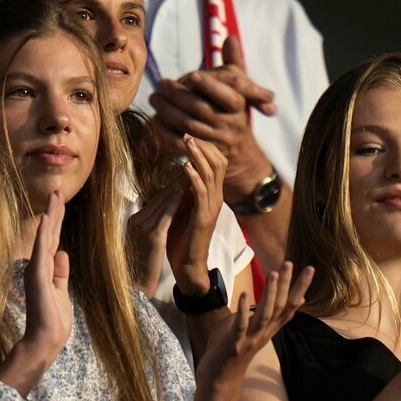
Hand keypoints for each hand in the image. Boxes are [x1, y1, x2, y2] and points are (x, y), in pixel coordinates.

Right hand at [0, 191, 72, 395]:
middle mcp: (39, 266)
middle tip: (57, 189)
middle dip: (55, 212)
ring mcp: (37, 269)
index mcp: (46, 270)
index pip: (54, 240)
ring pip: (46, 236)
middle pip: (50, 233)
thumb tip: (63, 253)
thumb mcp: (62, 291)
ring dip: (51, 215)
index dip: (57, 222)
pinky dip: (45, 232)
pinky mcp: (38, 275)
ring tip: (55, 195)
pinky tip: (48, 217)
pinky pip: (42, 249)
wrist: (46, 339)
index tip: (60, 203)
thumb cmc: (54, 320)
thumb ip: (61, 272)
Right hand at [127, 174, 185, 297]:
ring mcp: (144, 227)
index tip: (185, 171)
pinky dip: (176, 200)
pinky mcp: (153, 236)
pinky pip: (167, 214)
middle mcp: (138, 220)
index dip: (172, 185)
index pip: (157, 198)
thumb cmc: (141, 265)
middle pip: (160, 195)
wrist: (134, 285)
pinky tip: (186, 191)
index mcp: (136, 220)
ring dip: (178, 184)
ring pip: (163, 200)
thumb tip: (167, 210)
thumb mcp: (145, 240)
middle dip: (176, 179)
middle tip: (191, 164)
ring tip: (191, 171)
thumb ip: (153, 224)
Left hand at [149, 37, 275, 202]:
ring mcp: (215, 143)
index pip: (228, 96)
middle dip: (180, 96)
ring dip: (168, 112)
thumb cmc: (233, 111)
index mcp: (239, 108)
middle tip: (162, 84)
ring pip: (189, 126)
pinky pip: (181, 145)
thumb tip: (231, 36)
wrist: (237, 151)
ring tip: (154, 98)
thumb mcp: (238, 88)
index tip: (193, 75)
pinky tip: (154, 120)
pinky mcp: (200, 155)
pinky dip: (166, 133)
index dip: (211, 86)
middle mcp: (230, 127)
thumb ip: (233, 63)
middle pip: (202, 109)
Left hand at [166, 135, 228, 293]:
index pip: (217, 162)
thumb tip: (181, 168)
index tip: (189, 136)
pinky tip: (184, 167)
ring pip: (211, 174)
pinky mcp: (203, 218)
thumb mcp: (185, 207)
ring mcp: (212, 207)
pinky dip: (193, 177)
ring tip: (187, 143)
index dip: (206, 147)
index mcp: (213, 194)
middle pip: (218, 163)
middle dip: (203, 147)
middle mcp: (216, 198)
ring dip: (198, 156)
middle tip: (188, 135)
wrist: (188, 265)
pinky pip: (201, 192)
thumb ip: (186, 190)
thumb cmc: (183, 237)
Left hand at [196, 262, 313, 388]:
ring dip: (270, 294)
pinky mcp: (234, 344)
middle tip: (291, 262)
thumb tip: (270, 299)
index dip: (301, 287)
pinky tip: (245, 294)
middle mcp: (264, 332)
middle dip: (287, 284)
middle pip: (281, 306)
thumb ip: (258, 314)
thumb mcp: (248, 328)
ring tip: (274, 273)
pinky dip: (244, 310)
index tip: (309, 268)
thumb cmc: (232, 351)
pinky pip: (241, 325)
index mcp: (269, 328)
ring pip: (265, 314)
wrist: (219, 379)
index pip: (290, 305)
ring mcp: (250, 338)